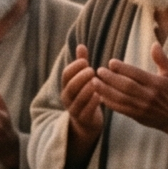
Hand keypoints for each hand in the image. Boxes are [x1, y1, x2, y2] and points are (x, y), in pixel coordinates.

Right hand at [61, 45, 105, 162]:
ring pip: (78, 98)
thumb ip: (81, 64)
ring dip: (87, 89)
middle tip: (92, 70)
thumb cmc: (85, 96)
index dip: (74, 67)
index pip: (66, 74)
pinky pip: (87, 111)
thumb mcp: (82, 80)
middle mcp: (67, 98)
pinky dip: (93, 102)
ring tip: (97, 82)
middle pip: (71, 86)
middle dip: (80, 77)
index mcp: (67, 86)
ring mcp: (74, 110)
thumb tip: (81, 45)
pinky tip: (101, 95)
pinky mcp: (83, 119)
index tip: (85, 61)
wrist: (85, 123)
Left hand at [94, 44, 167, 138]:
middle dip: (111, 78)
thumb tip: (154, 44)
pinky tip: (99, 96)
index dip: (123, 68)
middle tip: (98, 71)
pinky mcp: (137, 116)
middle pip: (126, 86)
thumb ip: (162, 59)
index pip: (137, 74)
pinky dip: (109, 102)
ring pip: (121, 98)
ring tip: (94, 82)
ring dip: (105, 90)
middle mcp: (149, 95)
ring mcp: (142, 107)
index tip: (111, 62)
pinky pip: (120, 109)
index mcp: (156, 83)